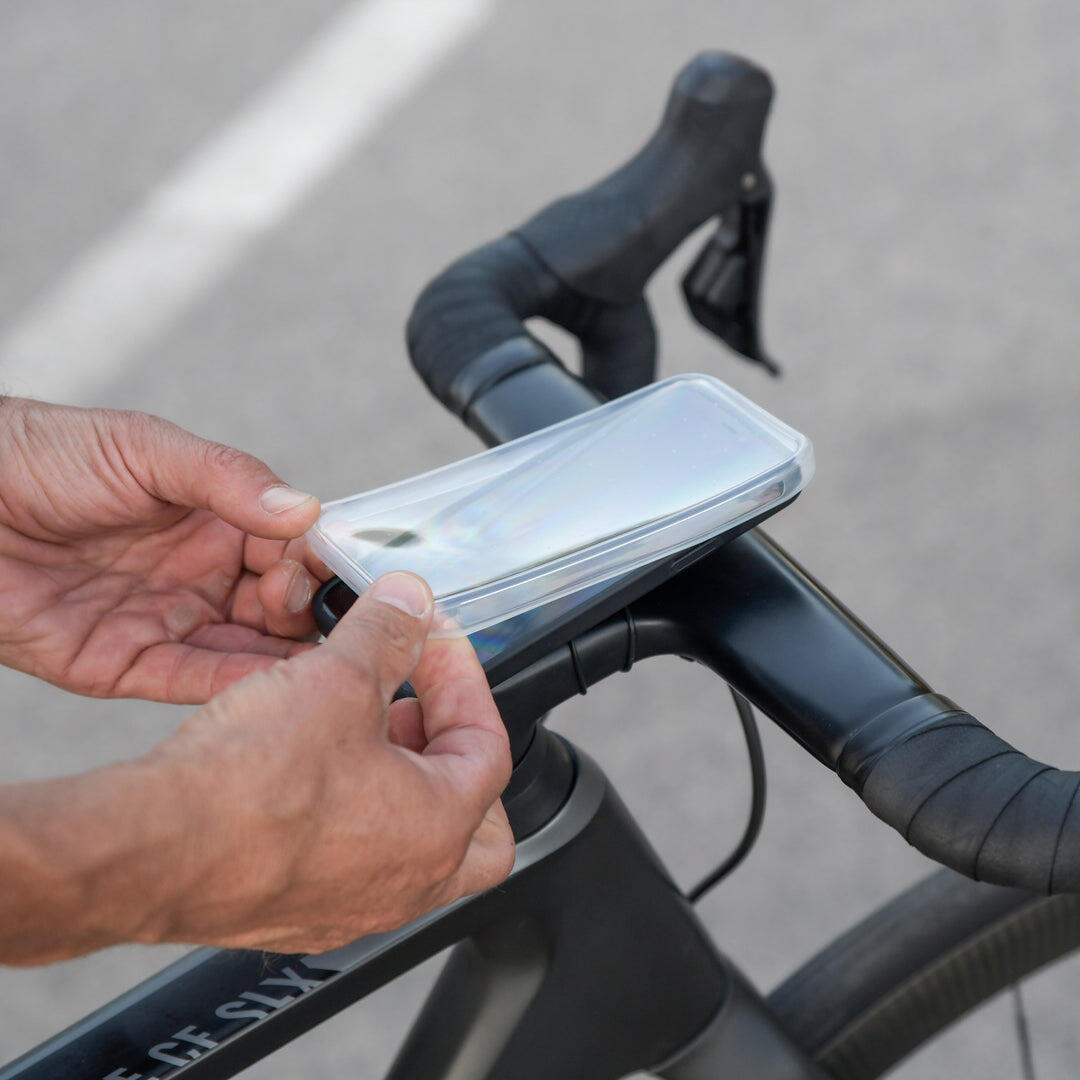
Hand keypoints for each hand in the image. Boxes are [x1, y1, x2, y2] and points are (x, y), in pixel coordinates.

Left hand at [0, 397, 325, 703]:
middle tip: (302, 603)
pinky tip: (271, 685)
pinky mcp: (123, 663)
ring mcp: (166, 620)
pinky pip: (189, 679)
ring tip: (315, 659)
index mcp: (215, 520)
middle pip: (277, 605)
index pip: (288, 547)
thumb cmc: (44, 456)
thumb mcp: (147, 449)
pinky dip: (233, 684)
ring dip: (282, 655)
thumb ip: (228, 479)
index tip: (338, 567)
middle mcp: (200, 575)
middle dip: (302, 608)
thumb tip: (306, 508)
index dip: (314, 559)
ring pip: (244, 649)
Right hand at [139, 572, 513, 953]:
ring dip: (398, 777)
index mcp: (440, 828)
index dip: (461, 675)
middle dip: (450, 750)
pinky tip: (307, 771)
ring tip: (356, 725)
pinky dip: (348, 812)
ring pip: (410, 840)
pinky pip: (351, 860)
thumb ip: (388, 633)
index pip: (486, 743)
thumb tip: (410, 605)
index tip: (430, 639)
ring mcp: (354, 906)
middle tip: (416, 706)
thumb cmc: (248, 787)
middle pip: (474, 817)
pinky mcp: (300, 912)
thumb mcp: (336, 678)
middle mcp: (407, 883)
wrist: (151, 851)